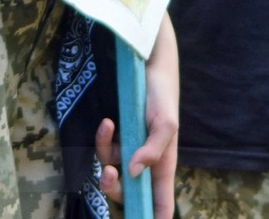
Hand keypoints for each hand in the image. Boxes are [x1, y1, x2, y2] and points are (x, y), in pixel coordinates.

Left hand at [94, 25, 179, 214]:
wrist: (148, 65)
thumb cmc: (163, 96)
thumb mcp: (166, 123)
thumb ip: (153, 150)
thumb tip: (132, 173)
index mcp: (163, 164)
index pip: (160, 200)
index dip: (155, 215)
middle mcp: (145, 160)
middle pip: (127, 189)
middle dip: (113, 187)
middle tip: (107, 175)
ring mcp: (130, 147)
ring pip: (110, 166)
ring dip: (104, 152)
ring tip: (106, 126)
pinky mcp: (117, 133)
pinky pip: (104, 145)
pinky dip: (102, 136)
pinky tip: (106, 122)